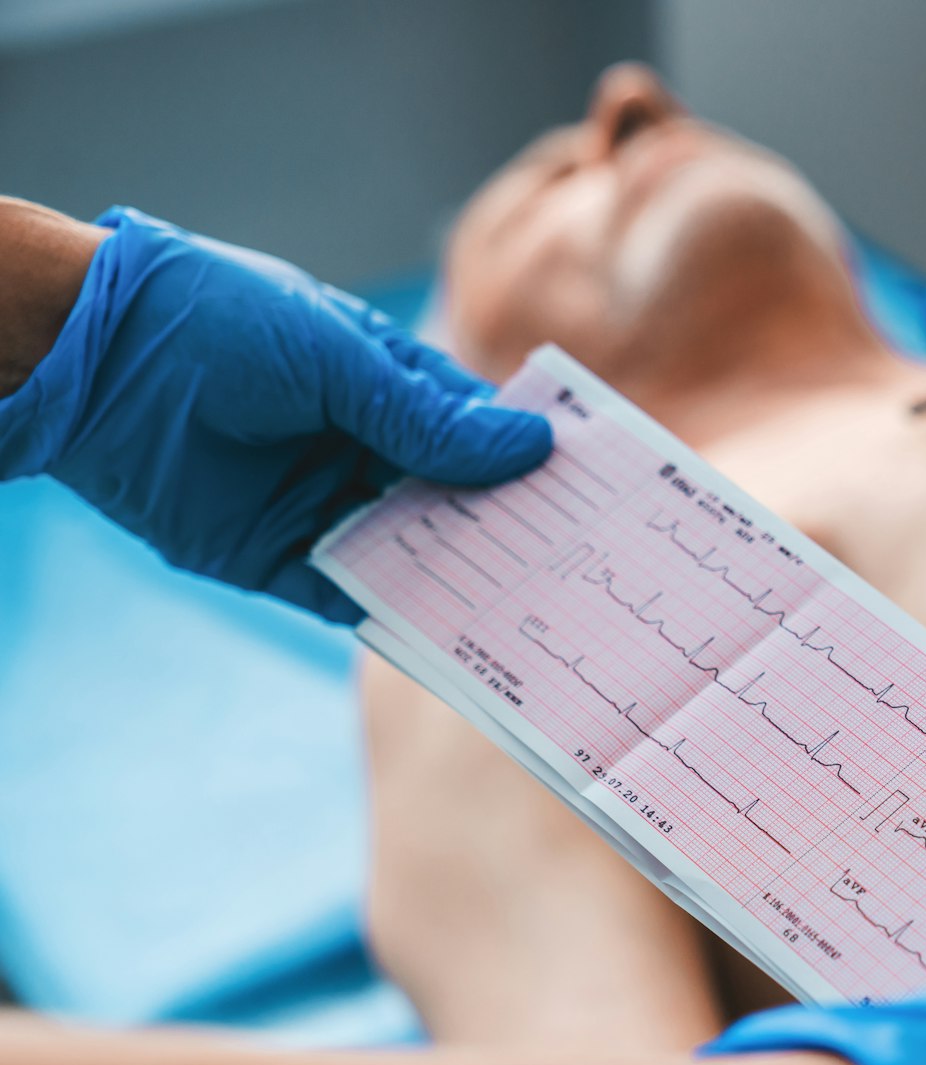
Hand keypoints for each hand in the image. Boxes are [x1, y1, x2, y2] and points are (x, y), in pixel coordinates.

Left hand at [0, 207, 551, 621]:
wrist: (95, 363)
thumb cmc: (219, 324)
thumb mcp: (338, 361)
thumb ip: (428, 420)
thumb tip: (532, 449)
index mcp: (386, 388)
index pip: (477, 431)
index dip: (529, 460)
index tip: (591, 493)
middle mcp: (365, 450)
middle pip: (455, 503)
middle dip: (508, 531)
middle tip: (580, 566)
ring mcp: (326, 508)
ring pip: (416, 556)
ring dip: (467, 582)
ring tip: (536, 611)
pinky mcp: (282, 562)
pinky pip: (355, 600)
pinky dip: (401, 620)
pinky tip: (456, 640)